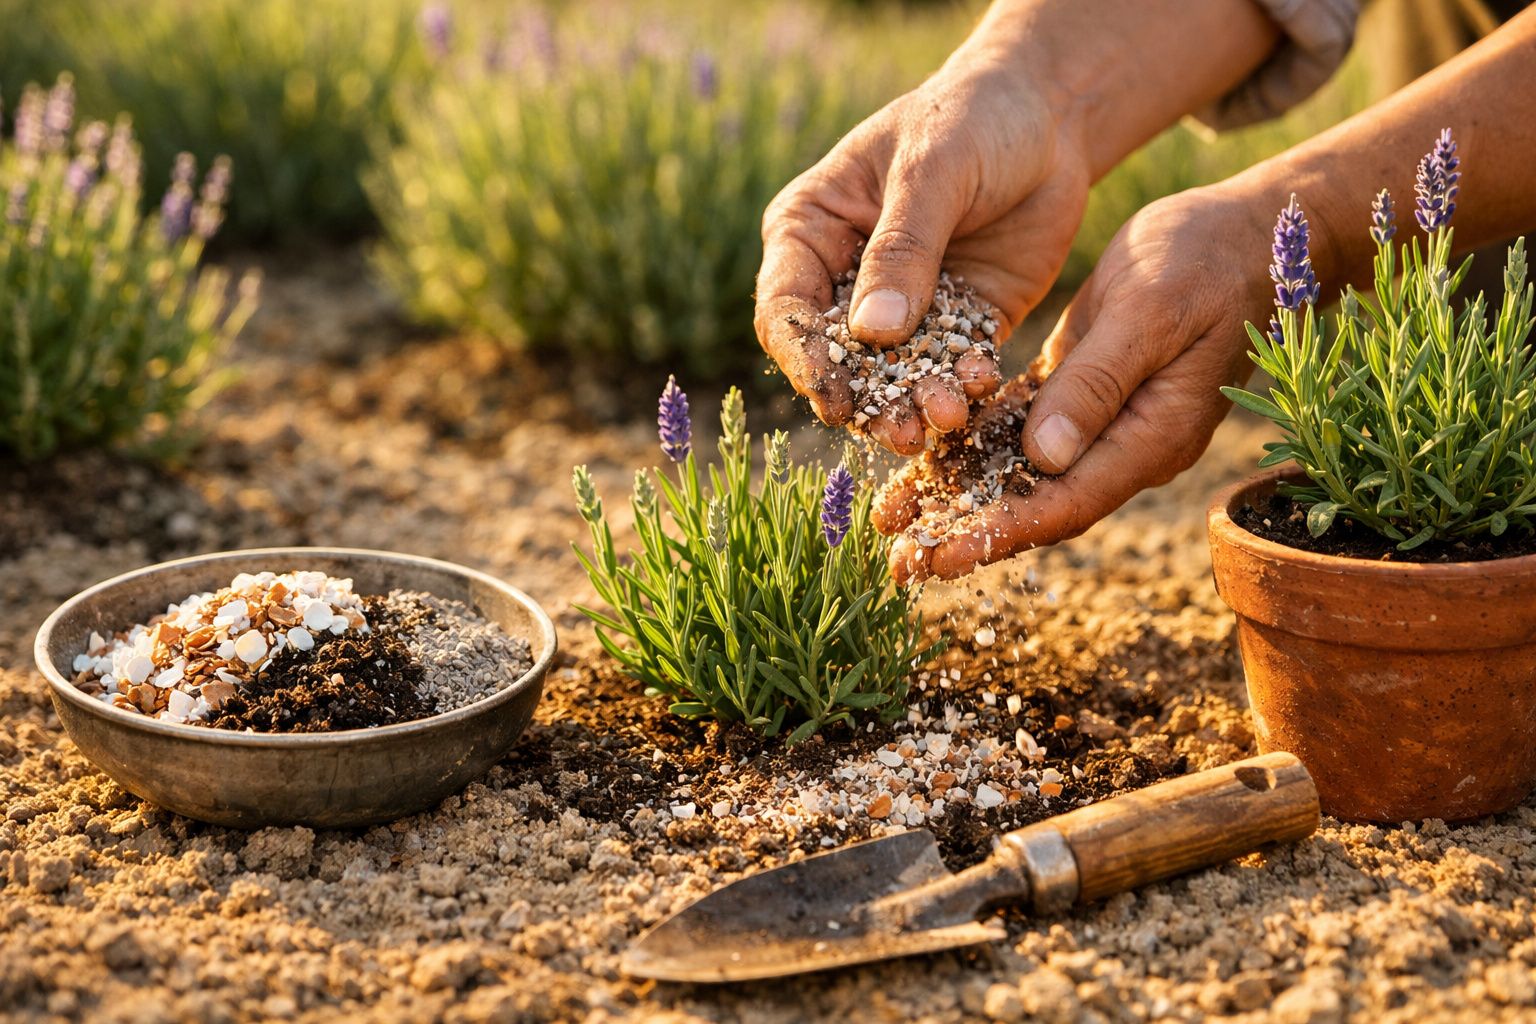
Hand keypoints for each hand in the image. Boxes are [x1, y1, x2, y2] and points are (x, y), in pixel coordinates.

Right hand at [754, 58, 1089, 454]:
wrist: (1049, 118)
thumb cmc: (970, 119)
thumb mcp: (933, 169)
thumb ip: (903, 248)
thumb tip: (873, 333)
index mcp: (810, 233)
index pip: (786, 310)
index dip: (806, 359)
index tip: (838, 397)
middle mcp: (846, 280)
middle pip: (838, 358)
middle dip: (869, 400)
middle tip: (904, 431)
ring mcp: (903, 308)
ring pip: (895, 375)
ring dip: (917, 403)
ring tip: (948, 419)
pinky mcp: (959, 325)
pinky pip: (954, 367)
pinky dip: (965, 383)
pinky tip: (984, 387)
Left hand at [872, 185, 1276, 581]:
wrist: (1241, 229)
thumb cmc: (1205, 259)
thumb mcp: (1149, 312)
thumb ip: (1098, 384)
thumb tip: (1042, 459)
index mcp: (1151, 436)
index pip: (1065, 502)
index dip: (998, 533)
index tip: (937, 556)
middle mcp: (1123, 442)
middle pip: (1033, 501)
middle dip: (964, 530)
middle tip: (897, 562)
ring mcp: (1102, 417)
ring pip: (1017, 468)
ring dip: (956, 493)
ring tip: (892, 518)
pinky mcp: (1079, 384)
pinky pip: (1018, 425)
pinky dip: (971, 443)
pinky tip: (920, 456)